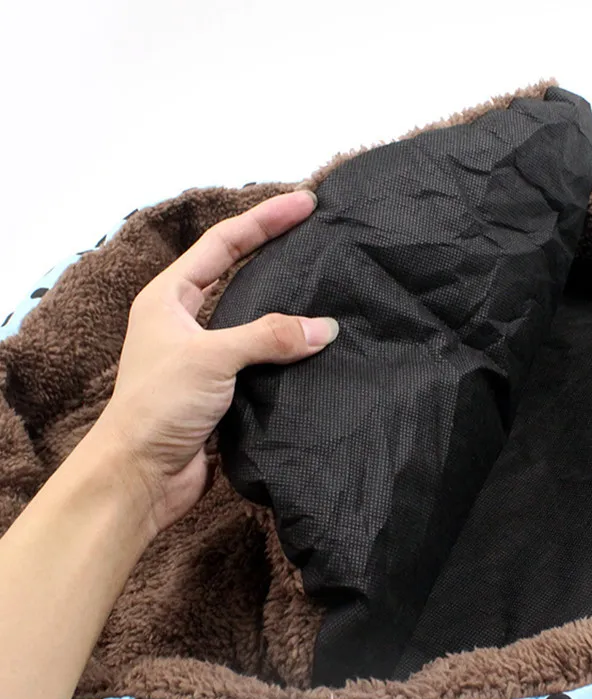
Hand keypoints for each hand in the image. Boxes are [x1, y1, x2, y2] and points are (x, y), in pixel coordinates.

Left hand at [91, 190, 338, 538]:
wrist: (140, 476)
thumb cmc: (158, 406)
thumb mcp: (211, 358)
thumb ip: (268, 337)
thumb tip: (325, 328)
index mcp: (169, 298)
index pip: (222, 244)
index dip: (263, 220)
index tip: (304, 203)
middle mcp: (186, 321)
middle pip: (238, 275)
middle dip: (276, 254)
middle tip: (318, 237)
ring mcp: (205, 356)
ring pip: (253, 321)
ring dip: (286, 309)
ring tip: (326, 288)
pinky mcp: (223, 390)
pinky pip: (262, 361)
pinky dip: (287, 353)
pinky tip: (316, 348)